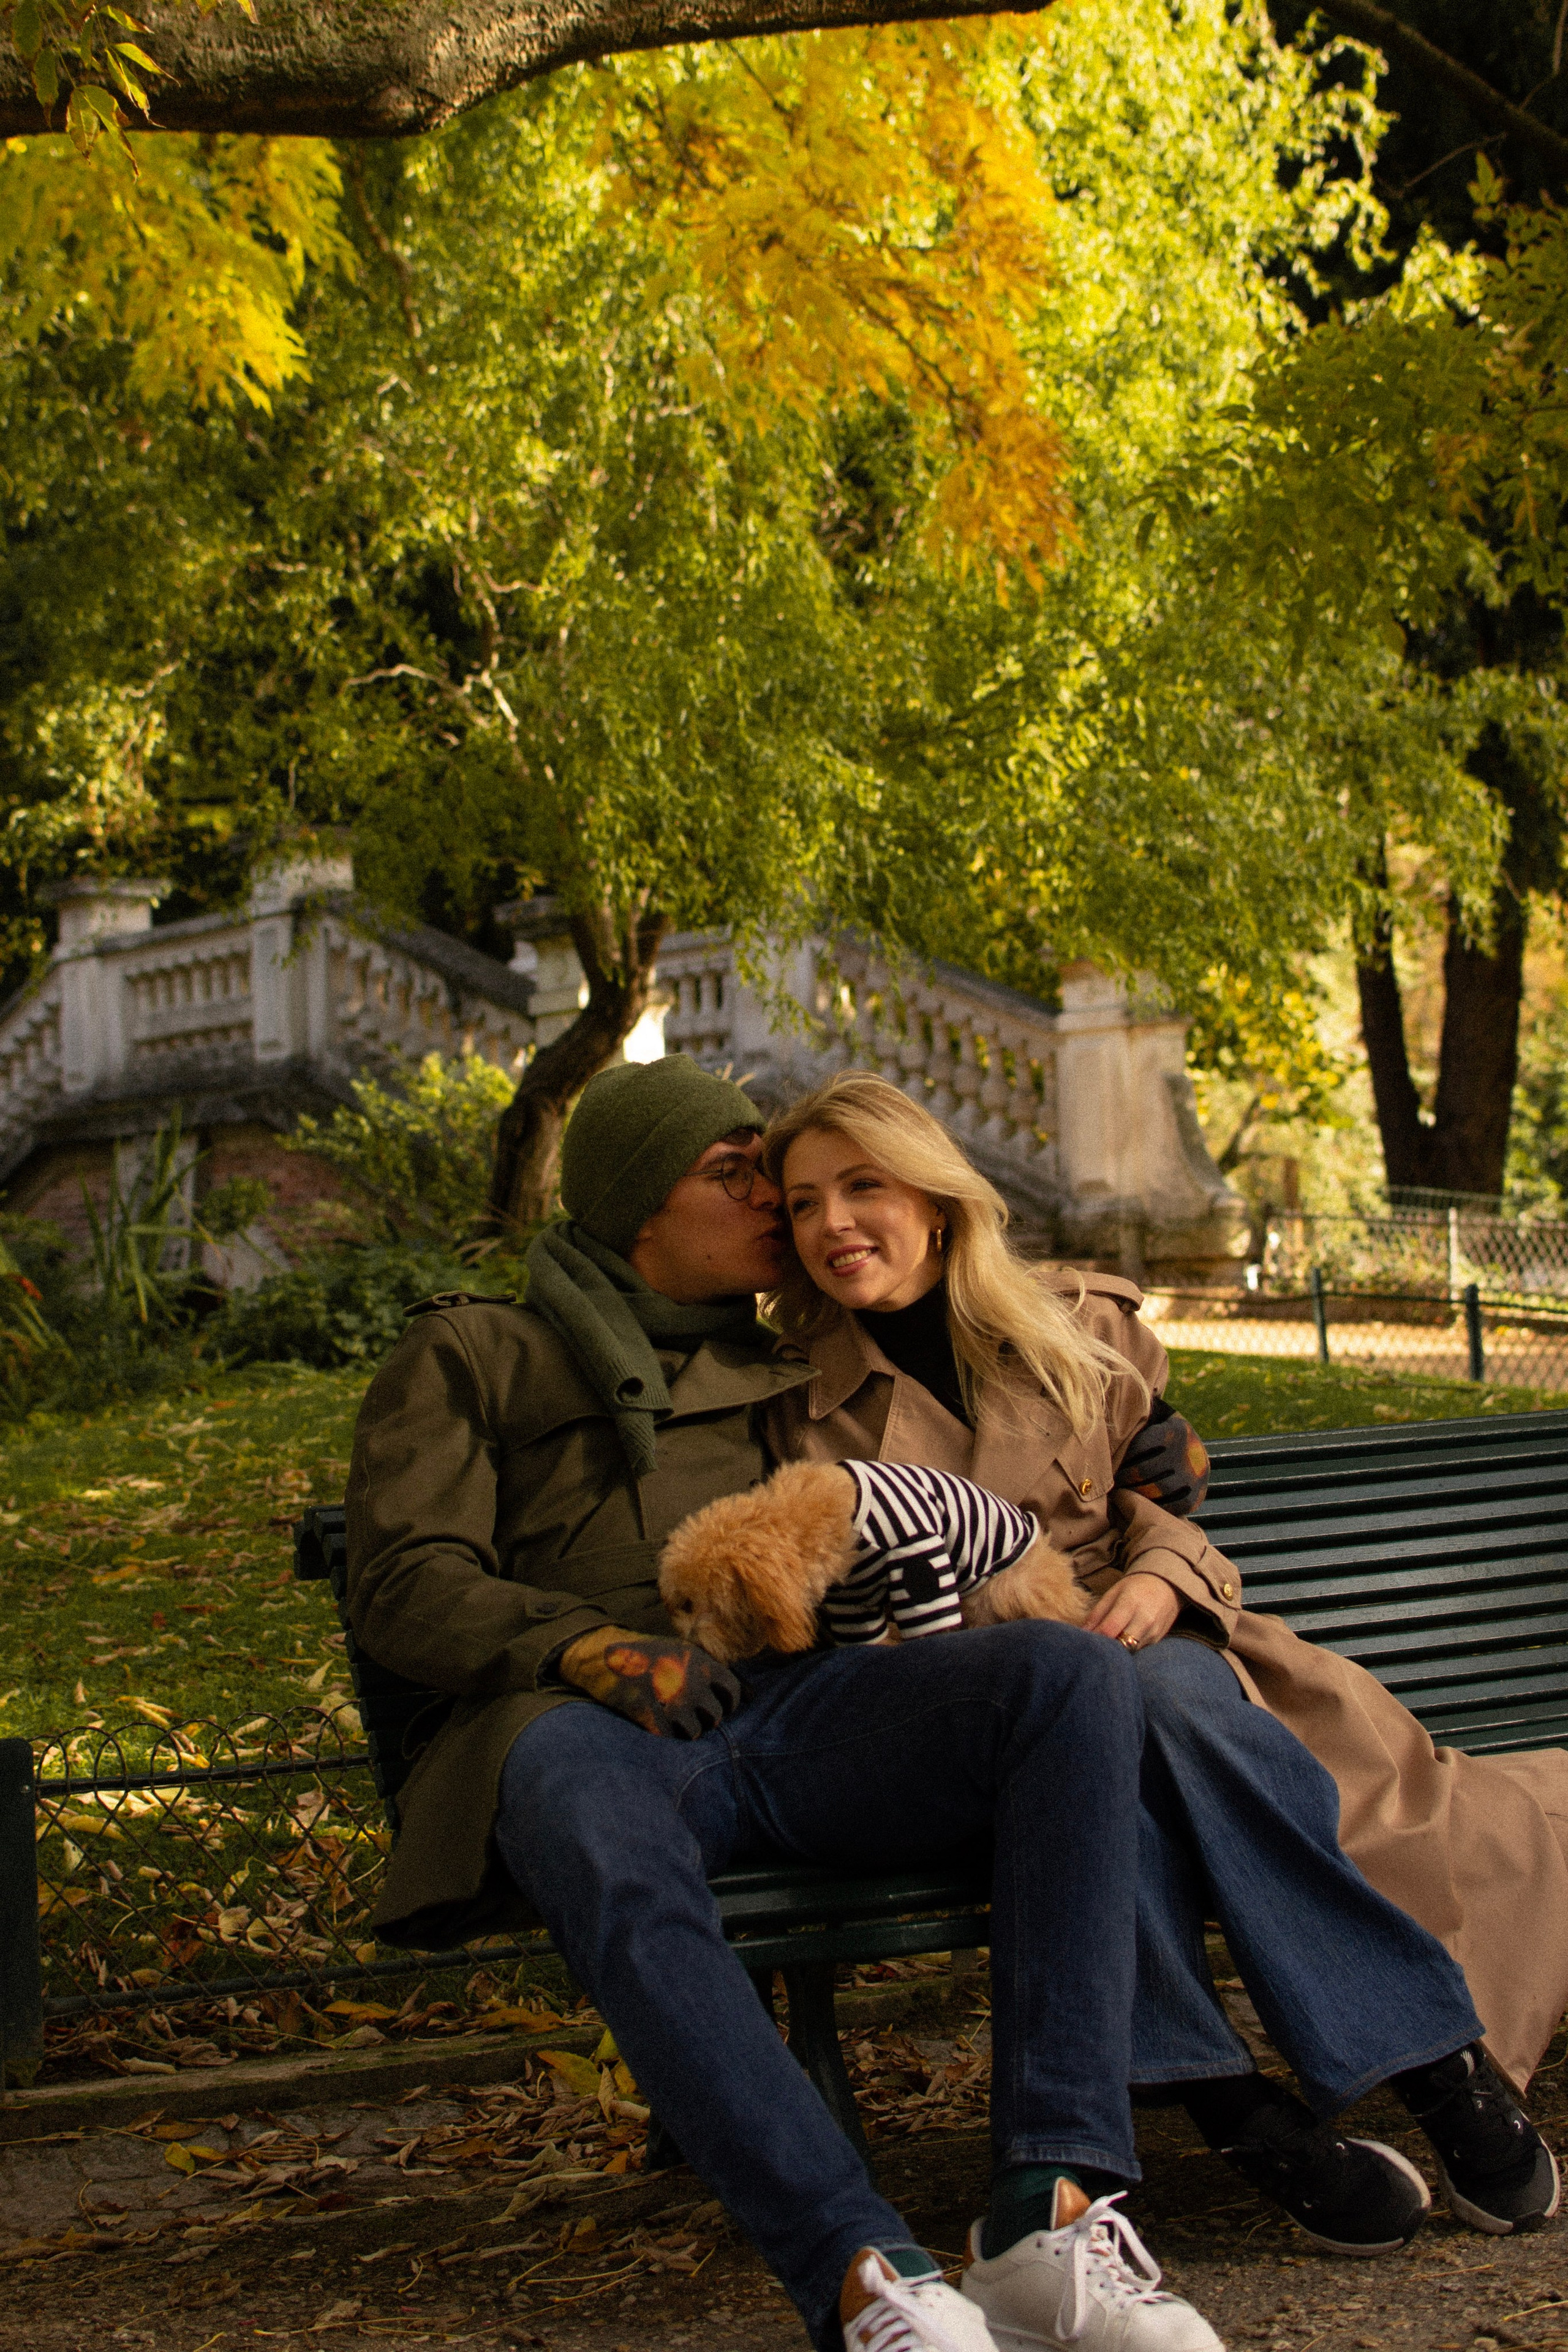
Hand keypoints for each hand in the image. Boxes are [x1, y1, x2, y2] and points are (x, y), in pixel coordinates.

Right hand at [557, 1624, 741, 1738]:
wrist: (603, 1655)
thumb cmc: (650, 1653)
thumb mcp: (685, 1652)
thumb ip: (718, 1672)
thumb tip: (754, 1696)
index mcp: (701, 1663)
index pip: (733, 1693)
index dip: (727, 1702)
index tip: (717, 1704)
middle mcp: (692, 1683)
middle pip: (716, 1716)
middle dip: (706, 1716)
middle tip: (687, 1709)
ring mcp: (672, 1703)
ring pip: (696, 1732)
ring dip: (687, 1728)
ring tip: (671, 1715)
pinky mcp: (652, 1720)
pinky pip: (672, 1738)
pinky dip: (667, 1734)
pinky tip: (656, 1721)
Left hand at [1083, 1572, 1180, 1652]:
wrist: (1166, 1586)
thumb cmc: (1134, 1588)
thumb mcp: (1113, 1593)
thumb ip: (1097, 1613)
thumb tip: (1082, 1633)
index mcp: (1130, 1604)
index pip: (1109, 1629)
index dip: (1094, 1638)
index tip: (1084, 1641)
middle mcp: (1144, 1620)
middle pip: (1120, 1645)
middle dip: (1106, 1649)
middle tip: (1094, 1647)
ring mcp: (1153, 1632)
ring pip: (1129, 1651)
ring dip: (1116, 1651)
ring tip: (1106, 1645)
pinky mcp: (1157, 1640)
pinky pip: (1138, 1651)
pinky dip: (1127, 1649)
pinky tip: (1121, 1643)